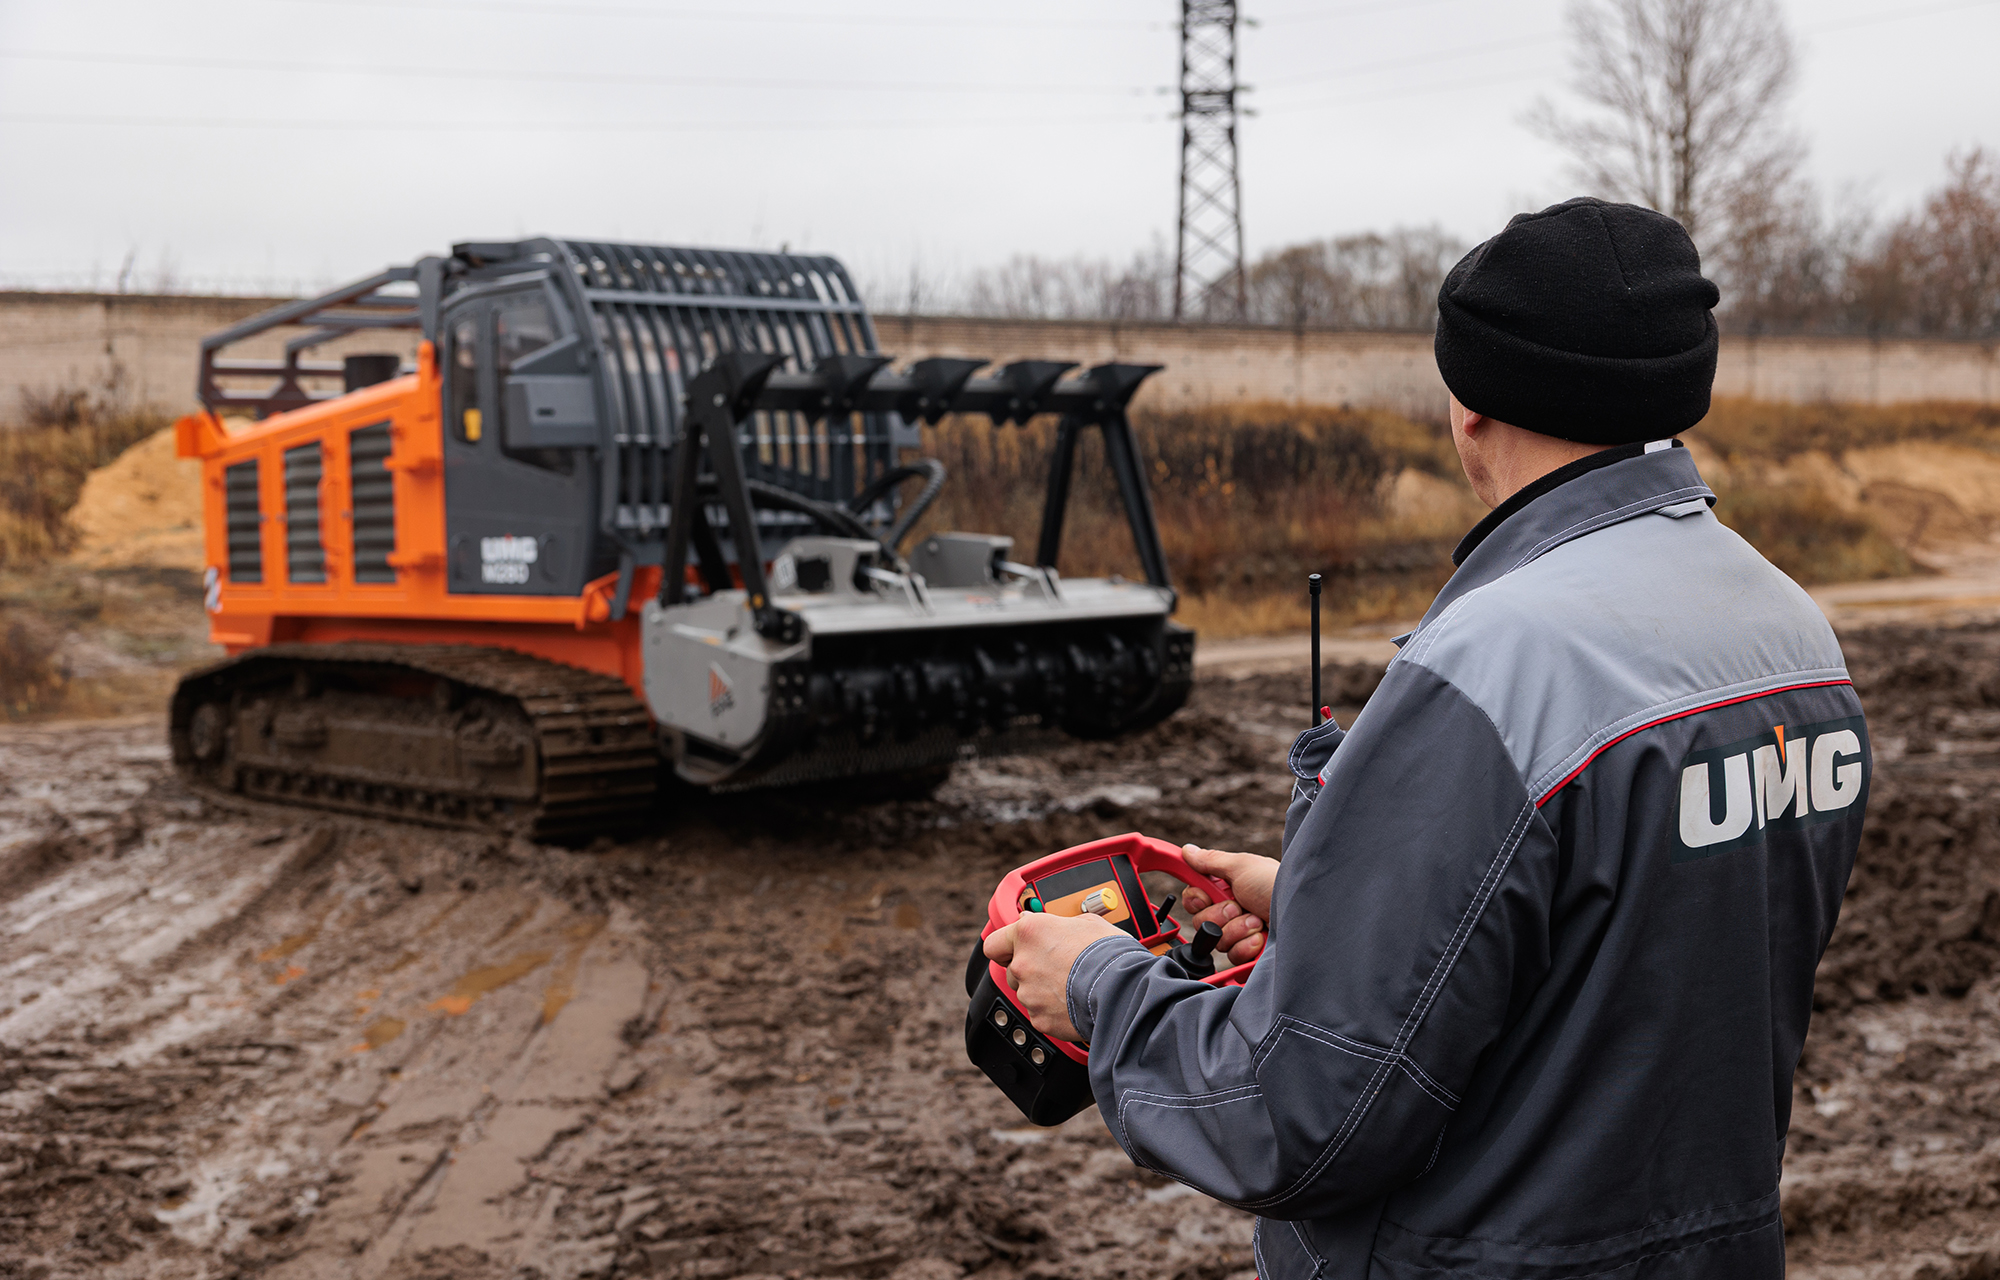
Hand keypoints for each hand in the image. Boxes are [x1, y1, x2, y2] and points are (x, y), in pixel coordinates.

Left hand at [983, 911, 1124, 1042]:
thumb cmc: (1110, 955)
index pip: (995, 942)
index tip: (1014, 949)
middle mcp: (1023, 962)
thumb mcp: (1089, 923)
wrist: (1122, 990)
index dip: (1005, 946)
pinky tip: (1072, 1002)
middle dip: (1029, 969)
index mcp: (1030, 932)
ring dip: (1042, 990)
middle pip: (1012, 969)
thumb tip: (1055, 925)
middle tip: (1054, 968)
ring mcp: (1029, 993)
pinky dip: (1053, 1011)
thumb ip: (1061, 924)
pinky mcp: (1039, 1018)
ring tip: (1070, 986)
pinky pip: (1040, 1013)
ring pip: (1027, 993)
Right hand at [1178, 844, 1277, 966]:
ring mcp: (1241, 933)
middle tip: (1239, 906)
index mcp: (1228, 888)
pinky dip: (1246, 945)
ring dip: (1237, 929)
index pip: (1195, 897)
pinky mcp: (1249, 952)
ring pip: (1216, 940)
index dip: (1196, 898)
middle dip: (1220, 914)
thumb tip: (1187, 850)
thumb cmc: (1277, 885)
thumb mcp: (1242, 866)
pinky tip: (1261, 937)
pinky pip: (1232, 955)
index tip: (1205, 896)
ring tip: (1257, 921)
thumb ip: (1211, 861)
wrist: (1305, 915)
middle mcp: (1232, 911)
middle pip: (1201, 920)